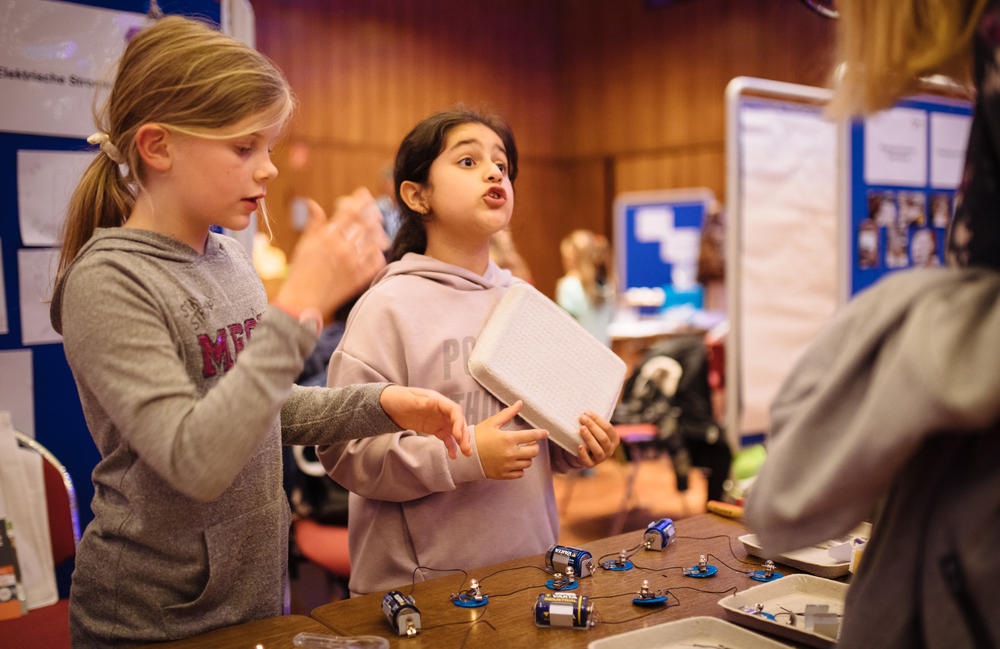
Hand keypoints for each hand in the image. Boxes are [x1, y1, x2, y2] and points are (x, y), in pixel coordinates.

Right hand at [276, 188, 387, 319]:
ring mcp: (352, 264)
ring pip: (374, 242)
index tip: (364, 194)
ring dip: (378, 233)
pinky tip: (378, 251)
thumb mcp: (304, 245)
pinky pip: (376, 262)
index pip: (349, 211)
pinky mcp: (358, 279)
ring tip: (380, 231)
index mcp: (326, 237)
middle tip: (377, 211)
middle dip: (373, 214)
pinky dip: (379, 254)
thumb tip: (313, 203)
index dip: (359, 200)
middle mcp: (341, 248)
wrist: (301, 302)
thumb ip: (313, 224)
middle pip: (365, 224)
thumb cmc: (300, 273)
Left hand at [380, 385, 470, 458]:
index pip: (454, 410)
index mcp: (437, 401)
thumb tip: (434, 401)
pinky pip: (446, 438)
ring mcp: (439, 420)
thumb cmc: (399, 398)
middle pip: (458, 422)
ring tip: (466, 453)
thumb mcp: (408, 399)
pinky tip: (453, 455)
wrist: (389, 405)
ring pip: (455, 431)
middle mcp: (442, 410)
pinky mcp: (435, 429)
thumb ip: (421, 401)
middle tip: (466, 448)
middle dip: (464, 434)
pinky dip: (451, 446)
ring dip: (462, 441)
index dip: (459, 422)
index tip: (458, 435)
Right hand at [475, 401, 548, 478]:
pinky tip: (514, 461)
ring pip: (528, 463)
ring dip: (526, 457)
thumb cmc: (478, 437)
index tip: (545, 433)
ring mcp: (507, 466)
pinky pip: (520, 473)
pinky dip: (520, 468)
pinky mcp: (504, 475)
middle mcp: (510, 453)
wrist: (465, 456)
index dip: (541, 434)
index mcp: (508, 439)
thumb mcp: (492, 423)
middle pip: (533, 452)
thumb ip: (508, 414)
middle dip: (533, 446)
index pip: (531, 436)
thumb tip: (519, 403)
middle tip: (529, 442)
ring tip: (519, 451)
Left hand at [573, 411, 618, 466]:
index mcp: (614, 439)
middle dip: (592, 427)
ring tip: (581, 428)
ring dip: (589, 438)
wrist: (587, 453)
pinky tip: (579, 446)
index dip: (597, 420)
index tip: (586, 412)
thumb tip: (586, 411)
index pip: (608, 428)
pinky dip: (583, 454)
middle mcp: (610, 450)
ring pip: (597, 449)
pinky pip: (588, 461)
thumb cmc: (593, 436)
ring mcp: (601, 458)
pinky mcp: (591, 464)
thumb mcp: (598, 429)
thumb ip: (596, 422)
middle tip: (582, 418)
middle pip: (603, 438)